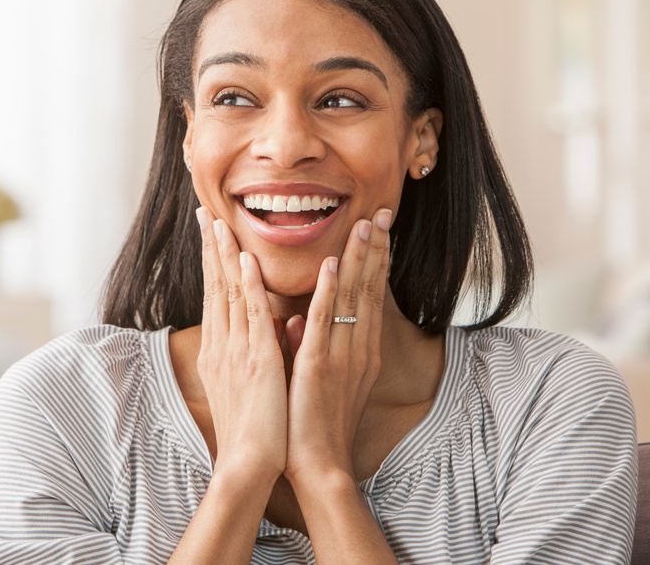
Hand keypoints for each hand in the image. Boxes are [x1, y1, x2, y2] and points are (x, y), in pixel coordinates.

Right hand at [195, 207, 287, 483]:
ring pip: (230, 294)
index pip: (218, 295)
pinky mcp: (255, 361)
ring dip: (226, 255)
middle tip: (204, 213)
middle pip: (216, 287)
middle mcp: (223, 344)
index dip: (214, 261)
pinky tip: (245, 260)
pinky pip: (252, 316)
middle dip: (210, 248)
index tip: (211, 231)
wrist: (249, 465)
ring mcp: (236, 351)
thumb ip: (266, 347)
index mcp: (222, 349)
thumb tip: (284, 321)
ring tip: (220, 222)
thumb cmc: (255, 429)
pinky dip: (249, 286)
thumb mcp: (255, 382)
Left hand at [283, 208, 391, 483]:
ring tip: (364, 225)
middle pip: (369, 289)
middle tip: (381, 212)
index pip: (370, 296)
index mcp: (359, 351)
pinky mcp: (319, 365)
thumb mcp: (315, 377)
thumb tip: (296, 319)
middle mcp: (358, 348)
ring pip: (352, 299)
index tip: (378, 228)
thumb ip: (307, 344)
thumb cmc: (314, 422)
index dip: (375, 260)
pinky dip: (329, 294)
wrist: (318, 463)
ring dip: (358, 260)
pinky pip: (326, 323)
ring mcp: (341, 355)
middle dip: (375, 249)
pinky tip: (333, 266)